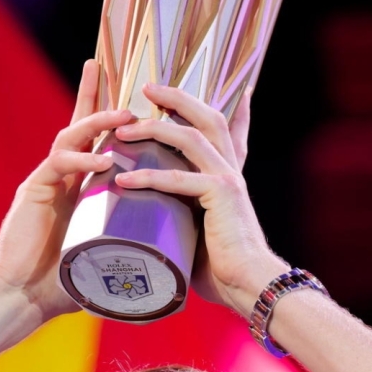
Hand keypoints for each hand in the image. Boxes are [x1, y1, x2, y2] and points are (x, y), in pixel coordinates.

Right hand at [0, 60, 135, 320]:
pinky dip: (82, 160)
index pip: (97, 143)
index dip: (110, 118)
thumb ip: (131, 246)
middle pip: (78, 125)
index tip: (137, 98)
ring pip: (71, 137)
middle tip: (105, 68)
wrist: (22, 296)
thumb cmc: (64, 282)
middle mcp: (62, 177)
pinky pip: (58, 165)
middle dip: (93, 95)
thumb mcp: (105, 255)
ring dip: (98, 122)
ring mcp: (47, 180)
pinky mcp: (34, 191)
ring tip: (126, 115)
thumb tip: (175, 259)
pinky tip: (104, 160)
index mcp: (79, 186)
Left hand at [110, 82, 287, 313]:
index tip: (226, 86)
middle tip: (146, 88)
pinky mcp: (221, 196)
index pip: (231, 132)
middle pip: (208, 117)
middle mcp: (231, 171)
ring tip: (122, 130)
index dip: (231, 107)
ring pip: (190, 137)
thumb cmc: (223, 270)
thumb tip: (156, 225)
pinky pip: (179, 178)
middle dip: (177, 99)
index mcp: (228, 177)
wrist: (249, 285)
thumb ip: (185, 217)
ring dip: (154, 129)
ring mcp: (228, 180)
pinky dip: (150, 176)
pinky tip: (124, 178)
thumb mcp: (202, 234)